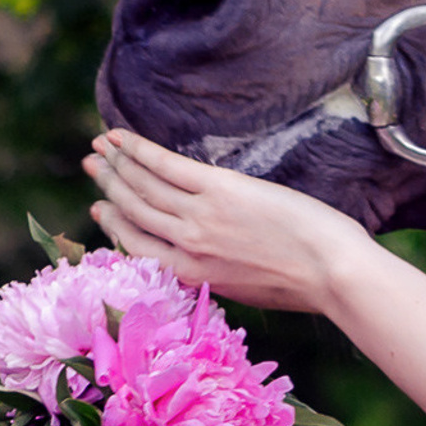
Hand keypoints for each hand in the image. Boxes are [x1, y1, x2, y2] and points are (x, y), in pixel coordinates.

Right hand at [83, 130, 373, 314]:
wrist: (333, 272)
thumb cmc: (304, 285)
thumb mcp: (246, 290)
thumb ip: (217, 274)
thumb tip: (207, 260)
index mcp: (191, 276)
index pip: (135, 246)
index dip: (113, 224)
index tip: (98, 209)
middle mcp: (187, 247)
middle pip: (133, 211)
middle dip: (108, 186)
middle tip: (92, 165)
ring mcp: (200, 218)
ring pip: (142, 186)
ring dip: (116, 162)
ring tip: (100, 146)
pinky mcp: (219, 190)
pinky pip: (165, 165)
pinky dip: (138, 149)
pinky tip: (120, 135)